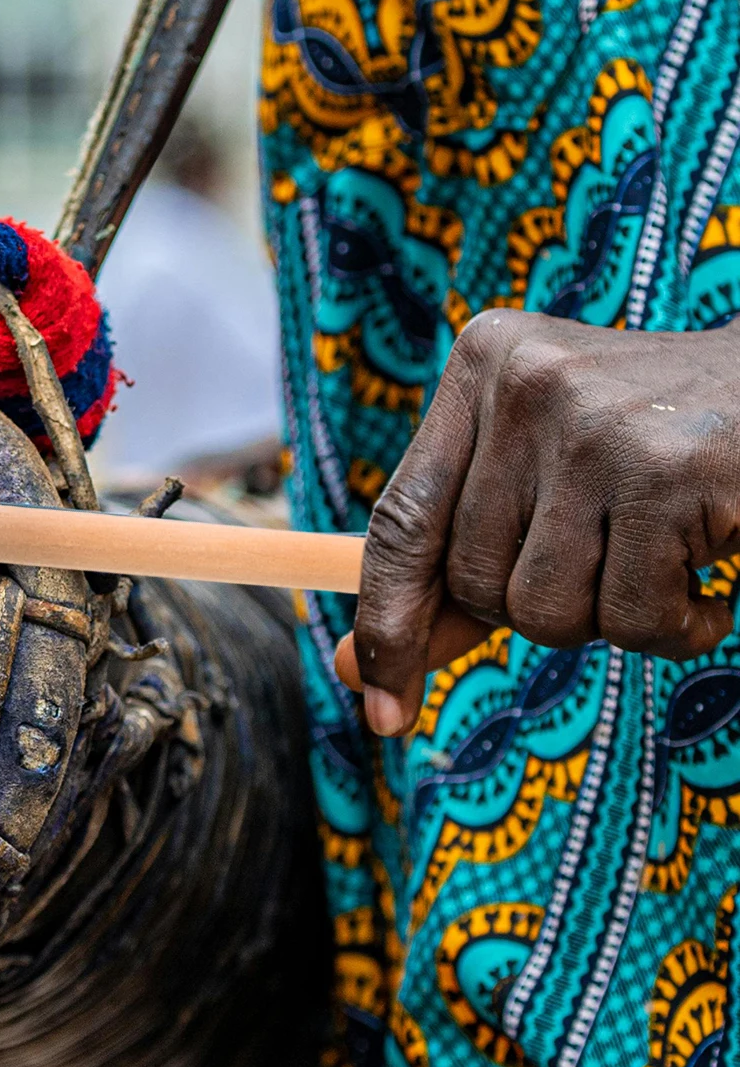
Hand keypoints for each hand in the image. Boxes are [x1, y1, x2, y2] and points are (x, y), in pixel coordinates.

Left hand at [334, 311, 739, 735]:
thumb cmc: (654, 451)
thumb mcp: (544, 482)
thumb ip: (455, 569)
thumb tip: (361, 673)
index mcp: (481, 368)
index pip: (399, 523)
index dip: (384, 622)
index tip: (378, 698)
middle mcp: (526, 383)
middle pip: (473, 581)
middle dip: (535, 608)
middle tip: (607, 559)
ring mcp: (596, 426)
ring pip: (542, 611)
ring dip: (606, 620)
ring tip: (659, 562)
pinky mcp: (669, 474)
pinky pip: (630, 618)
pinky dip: (676, 628)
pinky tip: (709, 580)